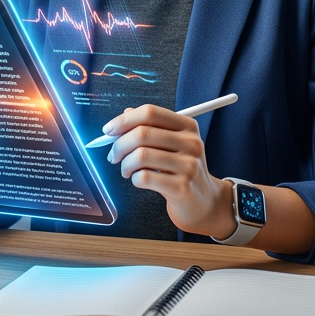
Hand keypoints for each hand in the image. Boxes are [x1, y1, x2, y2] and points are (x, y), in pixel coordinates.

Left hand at [104, 105, 235, 239]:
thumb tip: (124, 115)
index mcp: (187, 126)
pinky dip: (134, 179)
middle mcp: (191, 142)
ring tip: (127, 170)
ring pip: (140, 155)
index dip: (124, 120)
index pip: (150, 112)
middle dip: (119, 145)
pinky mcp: (182, 187)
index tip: (109, 130)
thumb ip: (150, 128)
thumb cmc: (183, 171)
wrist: (205, 202)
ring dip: (125, 164)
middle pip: (142, 133)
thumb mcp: (172, 145)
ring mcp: (188, 165)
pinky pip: (144, 177)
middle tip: (114, 155)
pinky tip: (139, 180)